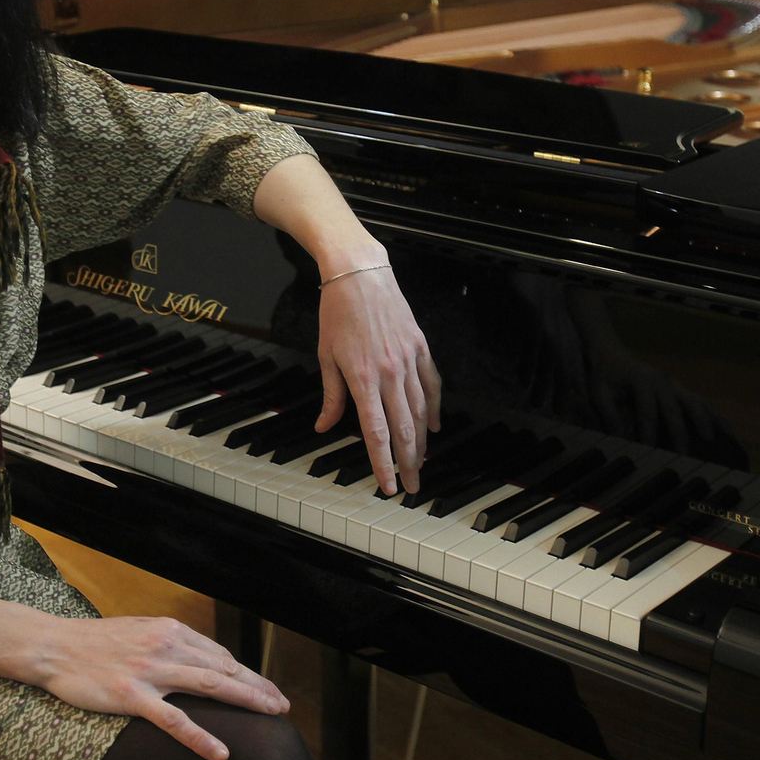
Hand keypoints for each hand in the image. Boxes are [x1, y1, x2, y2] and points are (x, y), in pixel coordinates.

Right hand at [36, 615, 288, 759]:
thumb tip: (197, 659)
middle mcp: (165, 644)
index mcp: (169, 630)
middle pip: (223, 667)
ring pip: (209, 684)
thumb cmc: (93, 642)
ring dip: (245, 699)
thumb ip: (168, 643)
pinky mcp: (132, 694)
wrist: (53, 646)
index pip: (217, 653)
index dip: (245, 672)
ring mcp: (149, 669)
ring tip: (271, 715)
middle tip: (282, 704)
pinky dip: (200, 737)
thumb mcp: (138, 632)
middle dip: (257, 686)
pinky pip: (173, 720)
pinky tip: (220, 752)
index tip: (265, 687)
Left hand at [313, 264, 441, 494]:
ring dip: (422, 441)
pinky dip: (434, 408)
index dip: (383, 462)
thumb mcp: (326, 355)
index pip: (376, 432)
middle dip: (409, 462)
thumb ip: (331, 396)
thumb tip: (326, 426)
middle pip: (404, 428)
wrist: (360, 273)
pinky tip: (434, 427)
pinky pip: (431, 385)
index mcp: (363, 377)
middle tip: (411, 487)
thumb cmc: (337, 313)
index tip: (387, 486)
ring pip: (421, 410)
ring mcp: (409, 359)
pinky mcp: (420, 347)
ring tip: (421, 463)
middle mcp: (390, 372)